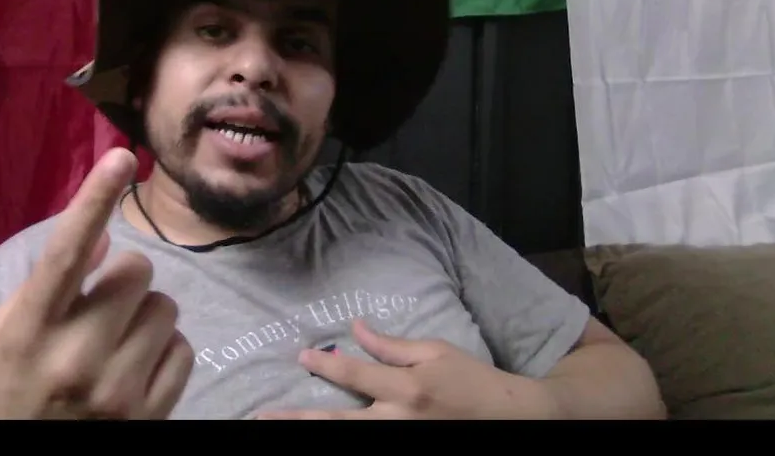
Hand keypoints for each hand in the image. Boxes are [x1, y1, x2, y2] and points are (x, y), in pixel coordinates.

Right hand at [0, 148, 193, 419]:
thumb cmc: (13, 388)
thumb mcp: (9, 332)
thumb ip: (49, 282)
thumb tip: (106, 235)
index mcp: (29, 329)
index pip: (65, 252)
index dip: (93, 199)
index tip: (121, 156)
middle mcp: (74, 357)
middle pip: (137, 269)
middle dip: (125, 279)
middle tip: (102, 306)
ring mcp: (117, 389)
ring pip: (167, 307)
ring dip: (146, 315)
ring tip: (116, 343)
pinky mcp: (152, 413)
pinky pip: (183, 348)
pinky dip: (164, 351)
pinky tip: (134, 370)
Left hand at [258, 319, 554, 419]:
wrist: (512, 417)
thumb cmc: (473, 380)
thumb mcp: (436, 353)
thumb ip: (392, 347)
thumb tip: (355, 330)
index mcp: (407, 390)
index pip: (355, 376)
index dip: (325, 366)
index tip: (302, 357)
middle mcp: (399, 421)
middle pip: (337, 423)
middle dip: (298, 419)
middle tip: (261, 416)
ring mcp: (403, 439)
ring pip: (348, 437)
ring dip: (312, 430)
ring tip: (277, 425)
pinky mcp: (408, 446)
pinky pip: (368, 443)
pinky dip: (343, 436)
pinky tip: (319, 432)